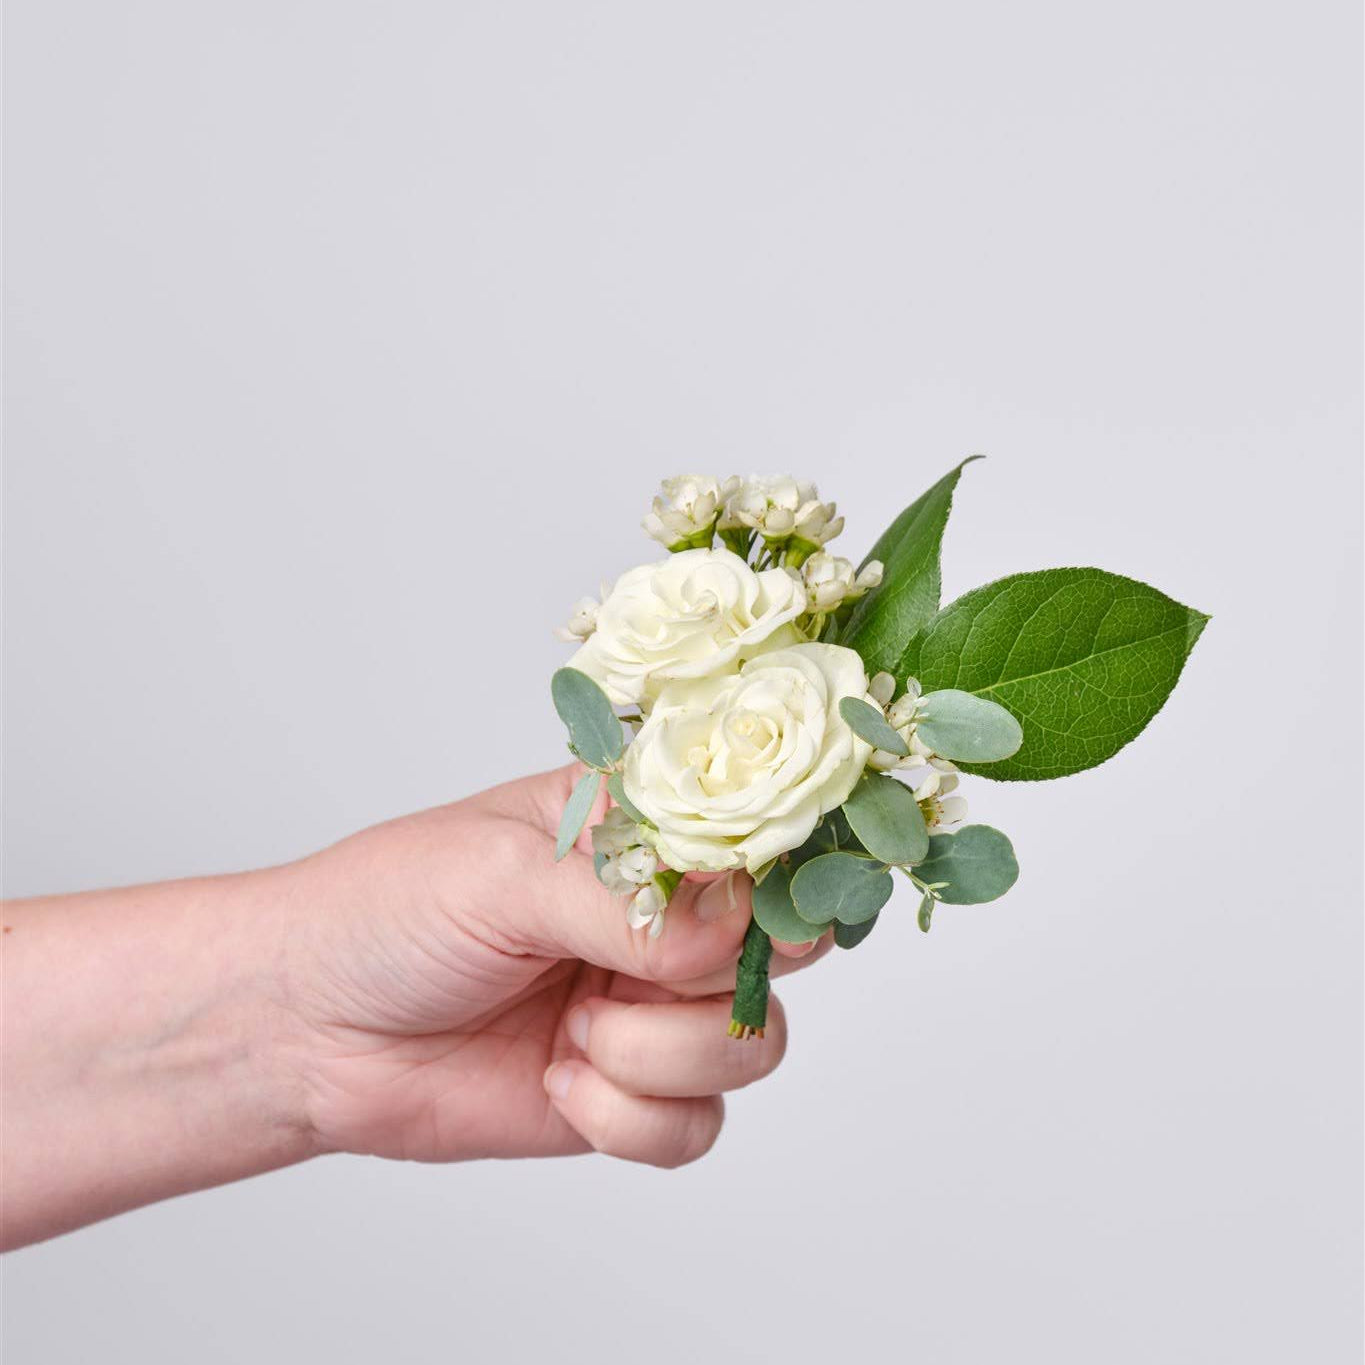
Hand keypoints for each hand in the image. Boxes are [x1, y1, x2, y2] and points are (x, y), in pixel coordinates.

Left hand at [286, 764, 828, 1168]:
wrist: (308, 1031)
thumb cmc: (387, 915)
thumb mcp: (501, 875)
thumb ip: (624, 904)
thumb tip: (736, 928)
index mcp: (635, 832)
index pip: (752, 836)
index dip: (777, 874)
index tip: (761, 914)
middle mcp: (659, 916)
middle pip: (779, 947)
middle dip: (721, 977)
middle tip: (646, 977)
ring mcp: (649, 1005)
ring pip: (752, 1044)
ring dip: (664, 1052)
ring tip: (575, 1034)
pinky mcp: (627, 1090)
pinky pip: (697, 1125)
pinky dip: (633, 1117)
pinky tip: (558, 1081)